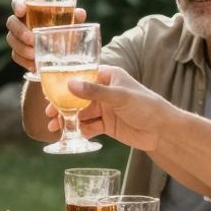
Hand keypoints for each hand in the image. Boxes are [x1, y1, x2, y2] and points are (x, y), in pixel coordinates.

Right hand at [5, 0, 87, 71]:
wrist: (61, 52)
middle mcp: (21, 21)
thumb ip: (74, 17)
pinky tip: (33, 65)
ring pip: (11, 40)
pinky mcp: (17, 51)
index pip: (18, 2)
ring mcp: (16, 37)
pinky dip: (24, 61)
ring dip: (21, 48)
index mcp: (31, 9)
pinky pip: (15, 55)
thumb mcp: (70, 24)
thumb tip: (80, 13)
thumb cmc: (63, 30)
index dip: (17, 5)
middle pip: (11, 22)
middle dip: (19, 31)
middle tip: (31, 39)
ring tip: (34, 54)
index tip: (21, 11)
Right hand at [43, 65, 171, 150]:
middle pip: (78, 97)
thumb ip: (94, 92)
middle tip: (49, 113)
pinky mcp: (107, 124)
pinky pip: (89, 126)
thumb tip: (69, 85)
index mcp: (107, 76)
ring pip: (81, 113)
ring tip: (55, 127)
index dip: (65, 83)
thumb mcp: (118, 96)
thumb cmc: (145, 105)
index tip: (50, 91)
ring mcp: (105, 108)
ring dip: (68, 119)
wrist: (162, 131)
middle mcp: (104, 91)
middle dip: (63, 105)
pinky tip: (71, 135)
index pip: (82, 76)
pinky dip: (80, 130)